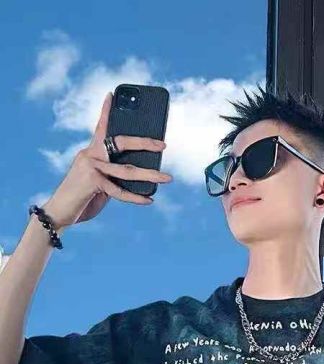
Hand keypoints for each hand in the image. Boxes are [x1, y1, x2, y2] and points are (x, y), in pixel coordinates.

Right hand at [42, 92, 172, 228]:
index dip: (106, 111)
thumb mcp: (99, 183)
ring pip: (126, 169)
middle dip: (144, 142)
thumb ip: (114, 176)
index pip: (100, 127)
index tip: (111, 94)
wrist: (59, 213)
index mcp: (91, 152)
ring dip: (150, 175)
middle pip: (120, 142)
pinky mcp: (92, 182)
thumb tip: (140, 176)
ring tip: (167, 178)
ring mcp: (90, 167)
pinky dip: (136, 197)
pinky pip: (119, 190)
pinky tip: (149, 200)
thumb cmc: (82, 198)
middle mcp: (90, 155)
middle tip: (163, 144)